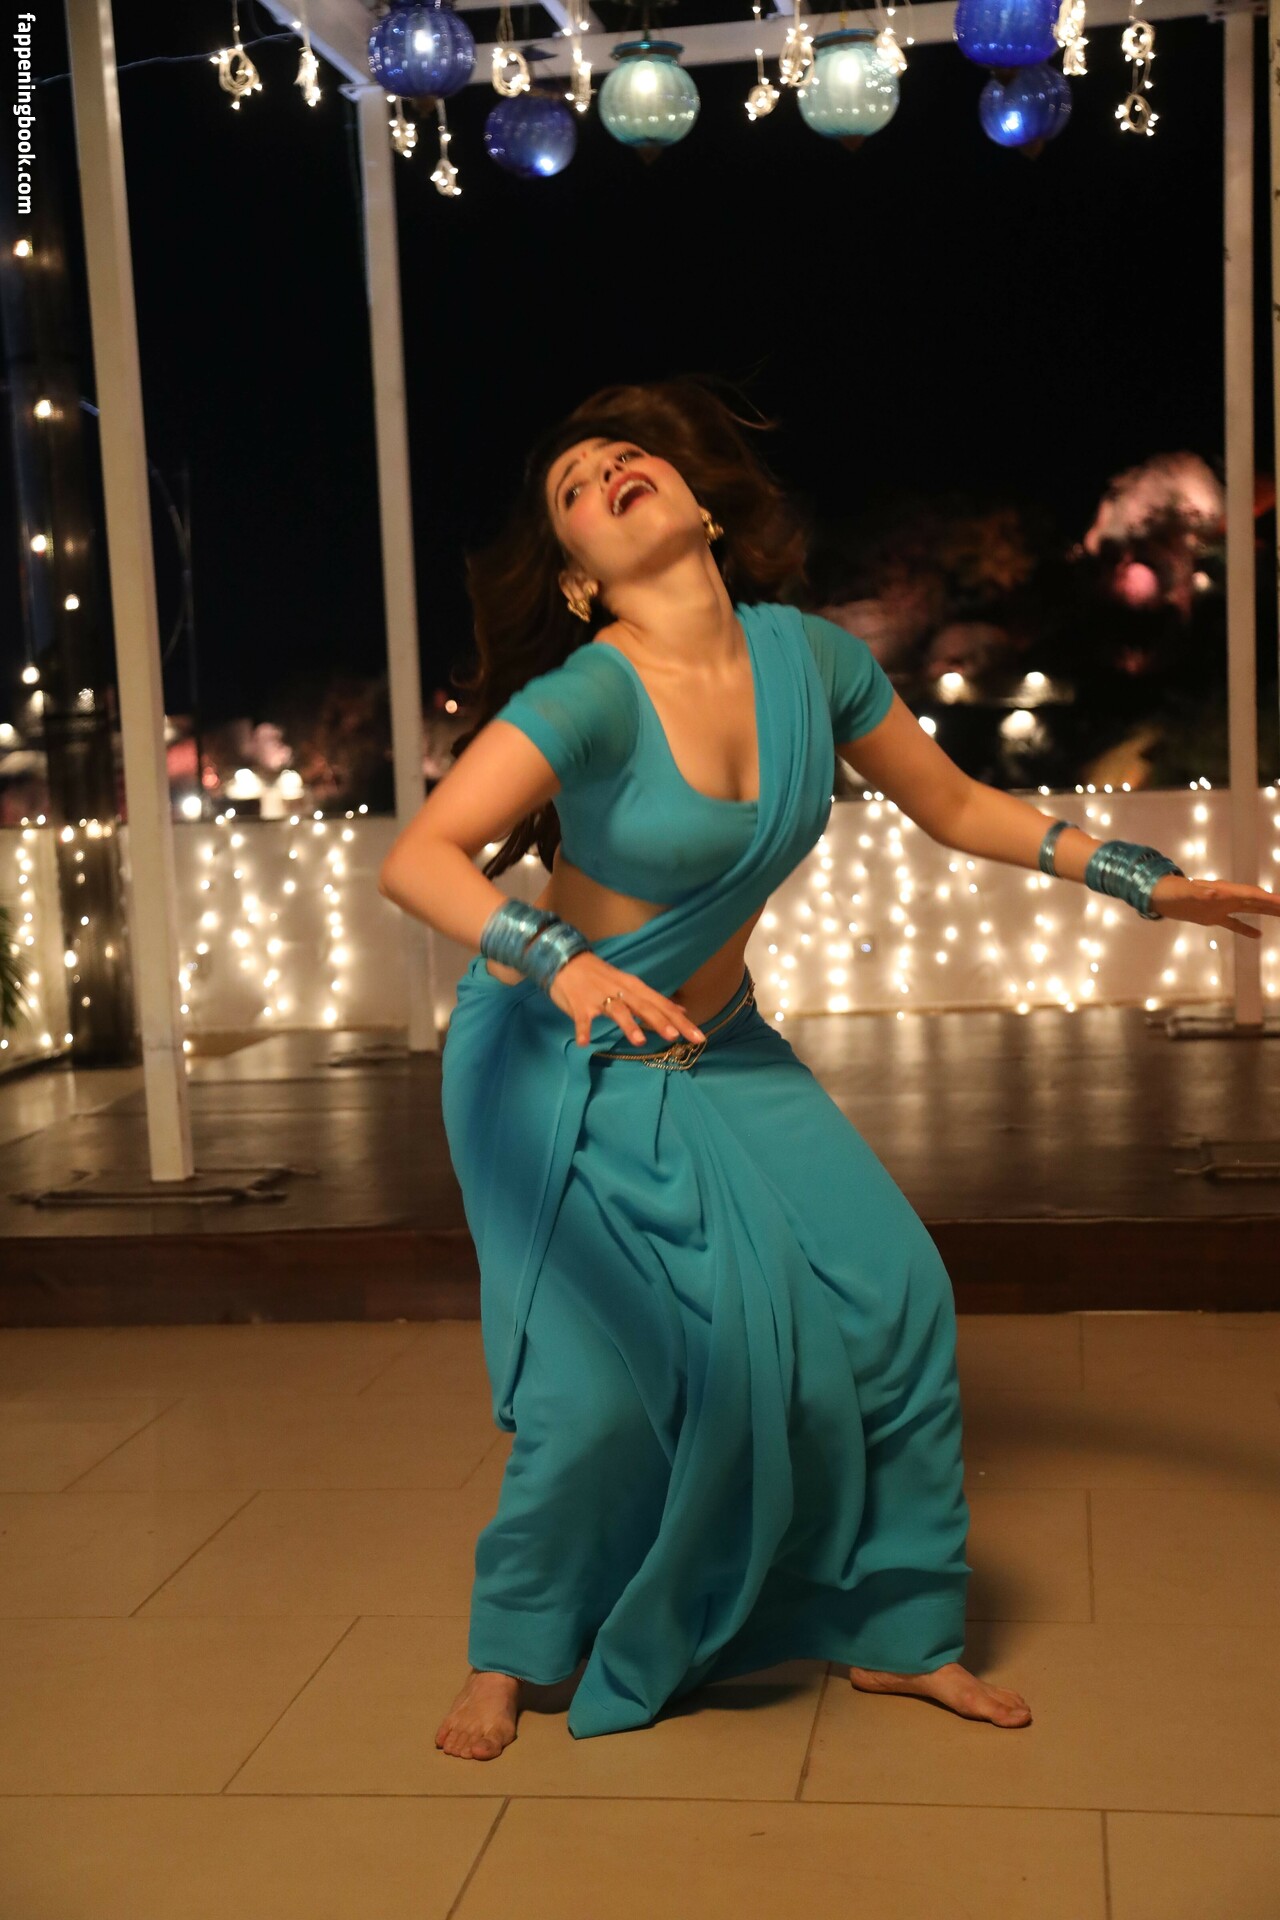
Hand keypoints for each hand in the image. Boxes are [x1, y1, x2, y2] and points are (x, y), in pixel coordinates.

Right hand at [545, 951, 708, 1048]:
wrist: (567, 961)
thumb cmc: (602, 978)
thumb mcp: (631, 987)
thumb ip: (654, 1001)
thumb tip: (681, 1012)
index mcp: (635, 988)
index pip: (662, 1005)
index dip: (681, 1021)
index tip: (699, 1037)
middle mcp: (622, 991)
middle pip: (645, 1007)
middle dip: (661, 1022)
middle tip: (676, 1038)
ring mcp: (600, 997)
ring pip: (618, 1011)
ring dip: (628, 1025)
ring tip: (640, 1041)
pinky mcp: (580, 1004)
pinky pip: (582, 1019)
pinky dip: (583, 1030)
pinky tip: (585, 1043)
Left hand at [1149, 873, 1278, 938]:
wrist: (1164, 896)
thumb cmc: (1175, 894)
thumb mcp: (1188, 893)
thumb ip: (1200, 893)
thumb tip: (1215, 894)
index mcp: (1226, 892)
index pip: (1252, 896)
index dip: (1268, 899)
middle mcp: (1228, 898)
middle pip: (1257, 901)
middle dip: (1274, 905)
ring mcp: (1222, 907)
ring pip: (1250, 910)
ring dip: (1267, 912)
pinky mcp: (1215, 917)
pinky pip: (1234, 923)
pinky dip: (1246, 929)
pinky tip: (1259, 935)